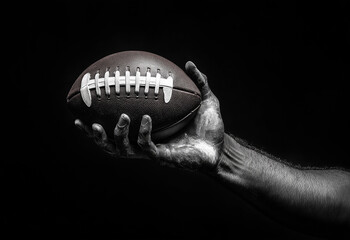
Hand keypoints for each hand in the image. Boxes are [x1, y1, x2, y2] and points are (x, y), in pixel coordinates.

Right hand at [75, 61, 224, 171]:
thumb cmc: (210, 127)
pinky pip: (146, 146)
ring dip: (116, 136)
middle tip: (84, 122)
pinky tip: (145, 119)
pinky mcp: (162, 158)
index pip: (118, 129)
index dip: (101, 123)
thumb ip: (198, 81)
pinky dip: (142, 132)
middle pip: (111, 144)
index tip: (86, 110)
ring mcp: (153, 152)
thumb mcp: (204, 99)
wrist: (221, 148)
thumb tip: (189, 62)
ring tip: (119, 118)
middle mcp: (146, 143)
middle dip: (95, 137)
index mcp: (148, 131)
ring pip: (123, 150)